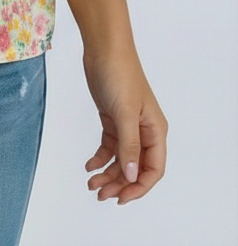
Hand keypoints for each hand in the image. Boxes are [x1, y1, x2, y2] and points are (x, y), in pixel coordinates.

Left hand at [82, 45, 167, 204]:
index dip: (139, 187)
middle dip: (119, 183)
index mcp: (155, 130)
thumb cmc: (120, 74)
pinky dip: (100, 158)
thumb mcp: (125, 112)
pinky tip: (89, 165)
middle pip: (135, 168)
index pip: (153, 169)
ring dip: (108, 173)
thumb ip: (129, 145)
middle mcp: (144, 131)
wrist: (103, 48)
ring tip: (91, 184)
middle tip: (100, 194)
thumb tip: (132, 176)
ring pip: (121, 159)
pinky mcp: (113, 119)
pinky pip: (110, 146)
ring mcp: (128, 125)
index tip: (121, 197)